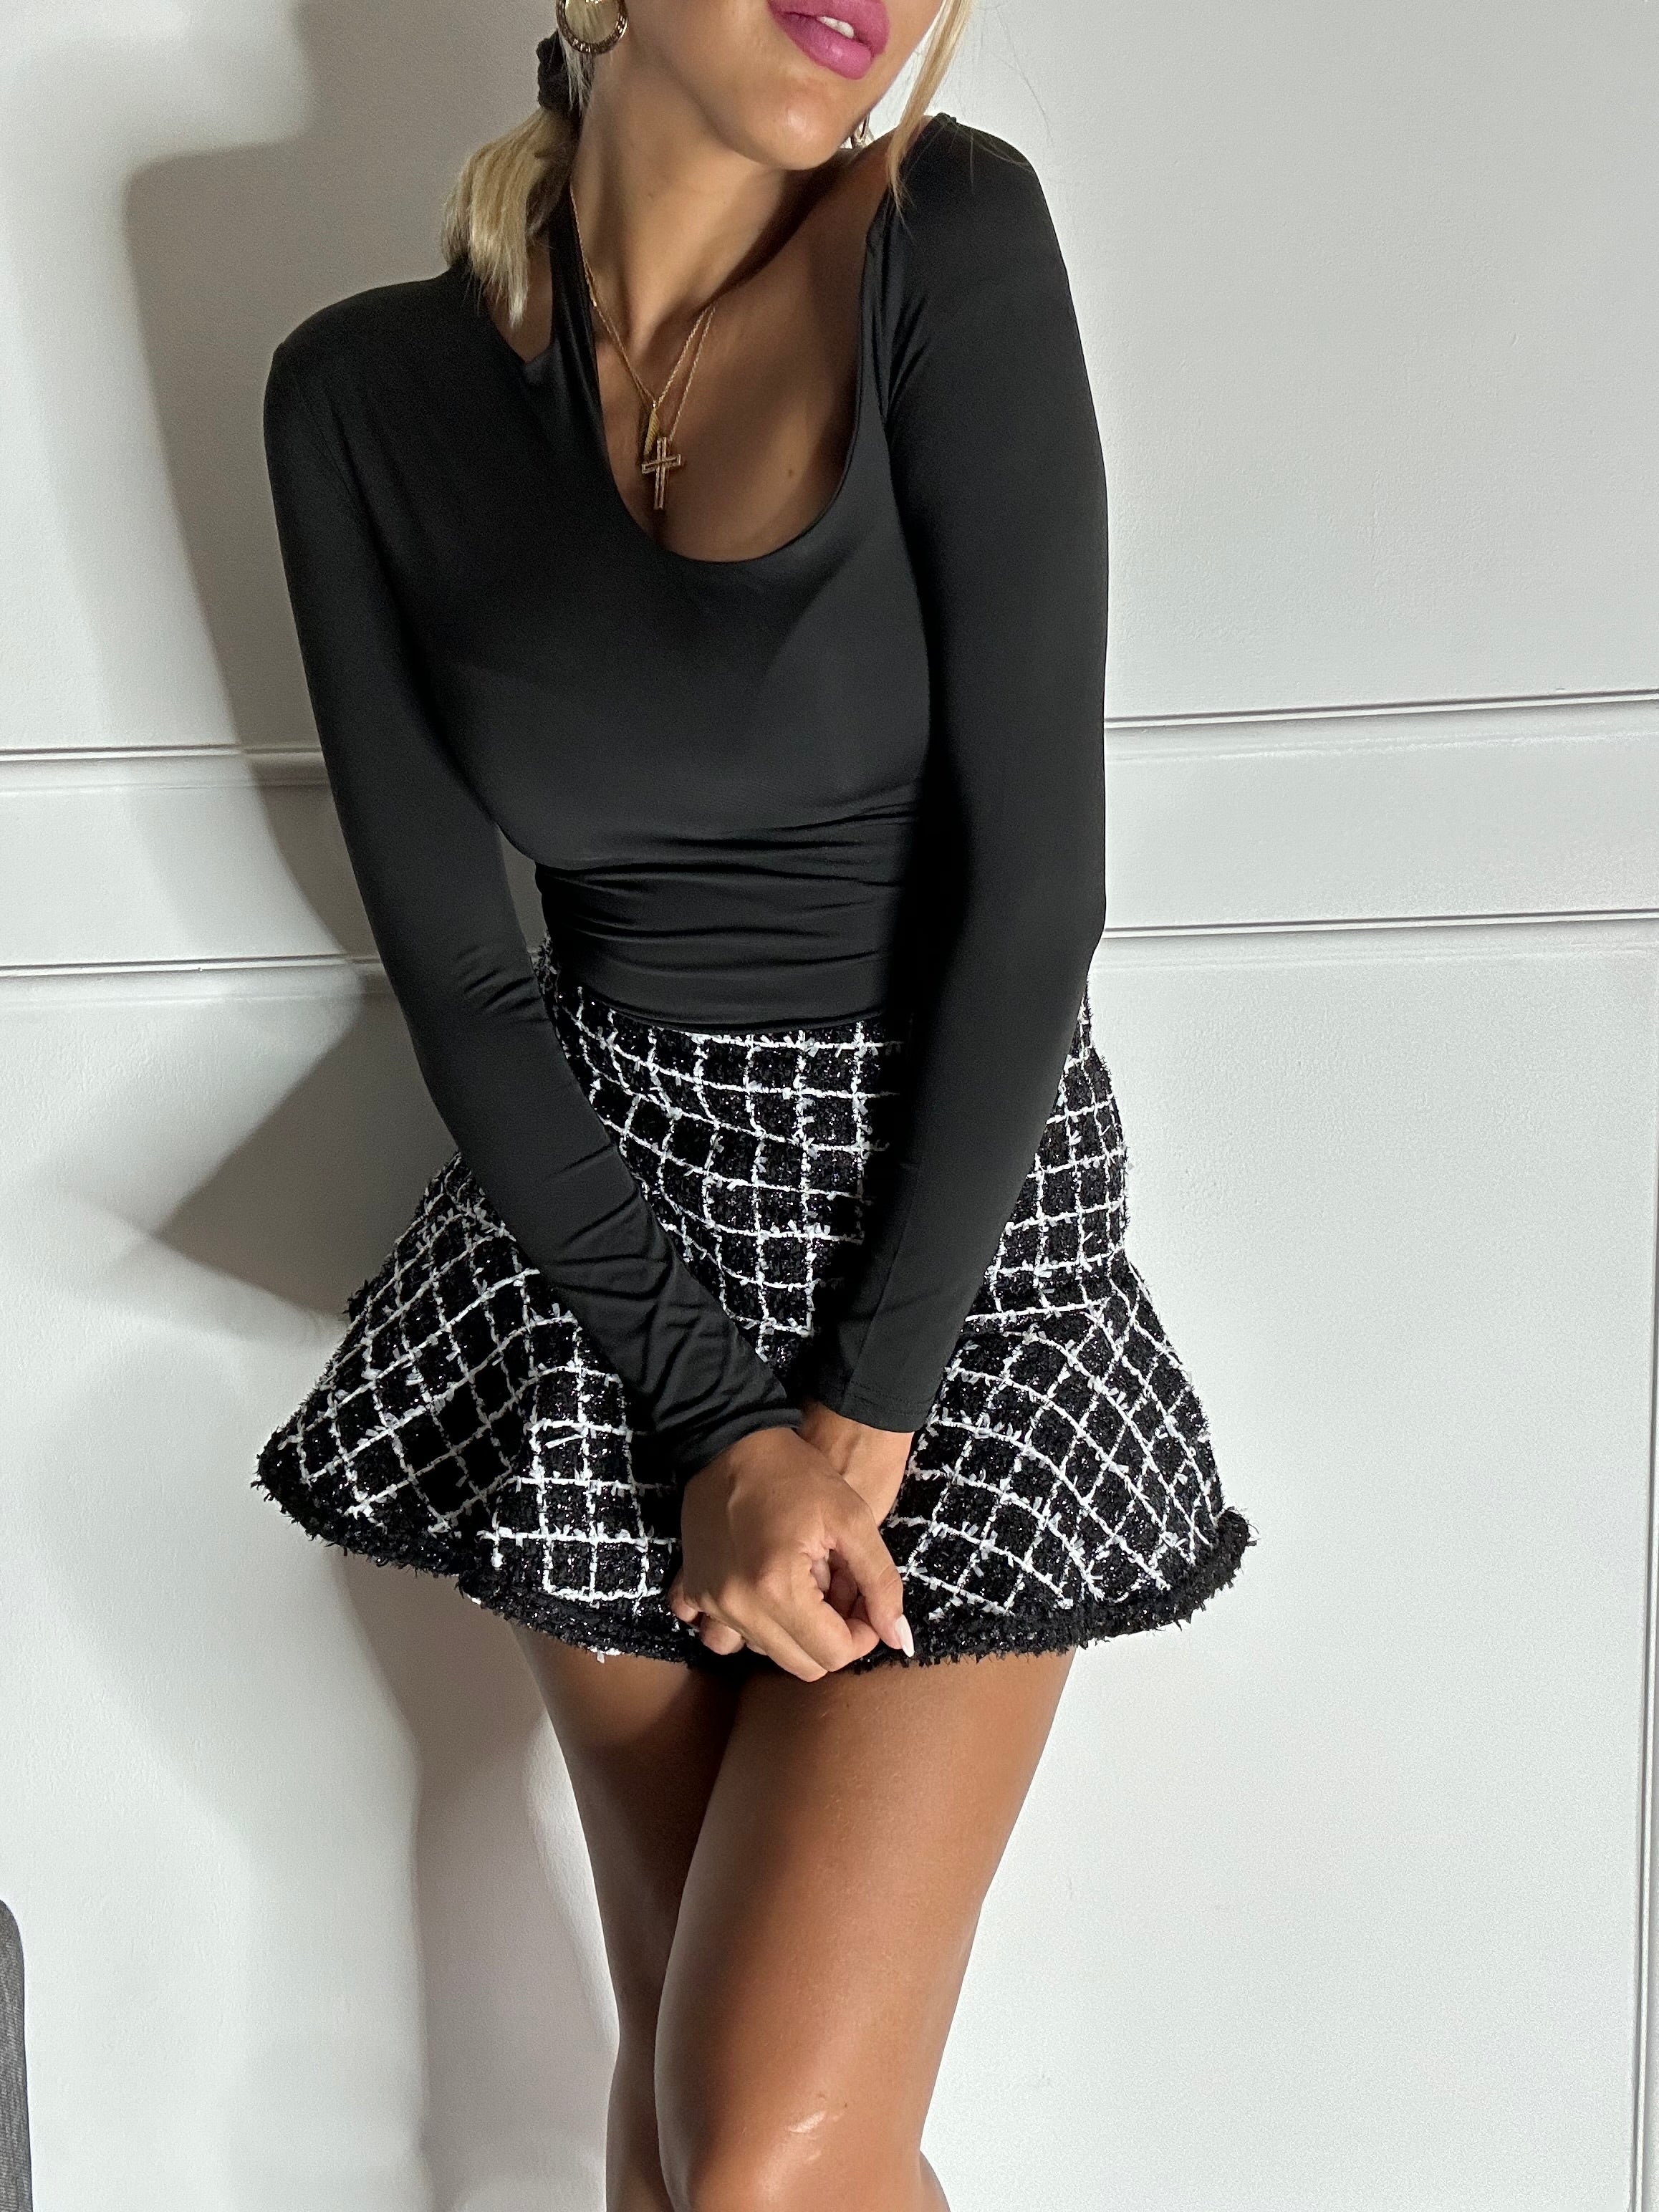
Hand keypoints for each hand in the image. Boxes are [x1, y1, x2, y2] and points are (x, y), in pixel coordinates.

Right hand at [667, 1424, 911, 1680]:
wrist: (732, 1437)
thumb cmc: (797, 1472)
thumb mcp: (853, 1517)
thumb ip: (880, 1582)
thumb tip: (899, 1638)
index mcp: (779, 1588)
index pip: (833, 1655)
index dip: (862, 1633)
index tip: (864, 1599)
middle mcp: (738, 1606)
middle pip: (800, 1664)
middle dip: (830, 1635)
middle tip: (838, 1589)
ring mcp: (709, 1600)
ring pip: (761, 1652)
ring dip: (789, 1632)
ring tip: (801, 1587)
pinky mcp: (692, 1588)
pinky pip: (713, 1631)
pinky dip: (739, 1624)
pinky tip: (756, 1590)